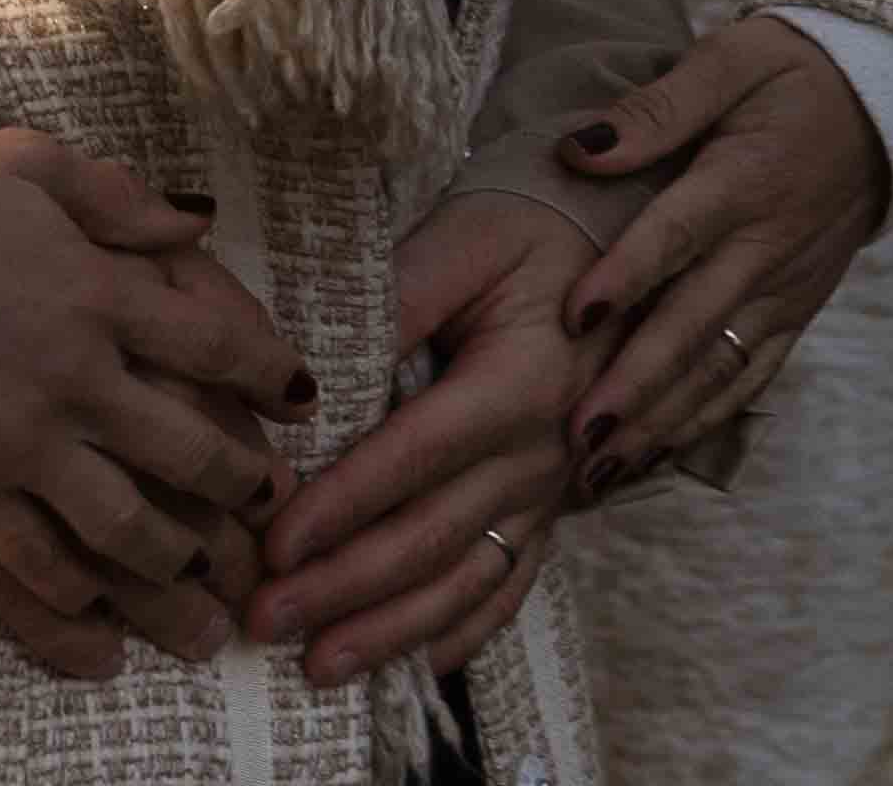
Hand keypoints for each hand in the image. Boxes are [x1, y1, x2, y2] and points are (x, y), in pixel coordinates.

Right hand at [0, 132, 304, 672]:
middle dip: (242, 483)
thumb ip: (118, 198)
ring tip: (204, 578)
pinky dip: (80, 592)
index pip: (217, 344)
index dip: (271, 374)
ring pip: (128, 524)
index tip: (301, 396)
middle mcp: (78, 376)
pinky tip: (104, 607)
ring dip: (178, 559)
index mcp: (100, 292)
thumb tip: (194, 225)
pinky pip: (38, 561)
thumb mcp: (30, 164)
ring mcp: (22, 442)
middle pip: (190, 449)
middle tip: (269, 502)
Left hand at [246, 191, 587, 681]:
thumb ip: (400, 297)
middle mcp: (548, 446)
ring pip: (468, 577)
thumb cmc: (534, 226)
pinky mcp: (557, 504)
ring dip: (391, 628)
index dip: (344, 504)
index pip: (417, 455)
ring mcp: (556, 485)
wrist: (627, 238)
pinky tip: (417, 665)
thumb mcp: (468, 238)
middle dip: (344, 586)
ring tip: (319, 665)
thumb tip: (319, 369)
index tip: (274, 543)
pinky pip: (513, 583)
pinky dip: (464, 631)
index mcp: (523, 378)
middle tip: (264, 618)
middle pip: (433, 535)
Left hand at [552, 17, 889, 486]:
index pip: (677, 235)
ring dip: (660, 420)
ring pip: (718, 366)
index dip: (627, 277)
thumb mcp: (730, 59)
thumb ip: (657, 109)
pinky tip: (655, 453)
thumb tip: (579, 149)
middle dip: (635, 385)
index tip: (575, 318)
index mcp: (743, 179)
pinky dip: (705, 418)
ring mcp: (786, 287)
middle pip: (693, 323)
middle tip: (577, 436)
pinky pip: (750, 374)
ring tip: (600, 469)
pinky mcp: (797, 310)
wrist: (887, 99)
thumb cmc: (791, 71)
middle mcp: (766, 245)